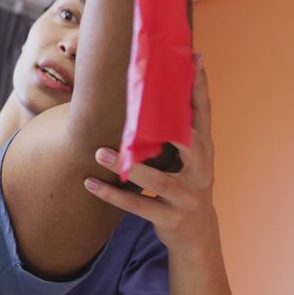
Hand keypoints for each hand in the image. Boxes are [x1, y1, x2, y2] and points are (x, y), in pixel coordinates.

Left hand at [84, 55, 219, 255]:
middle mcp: (202, 173)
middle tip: (144, 111)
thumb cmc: (185, 186)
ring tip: (99, 152)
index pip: (203, 115)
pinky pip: (138, 206)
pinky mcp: (170, 219)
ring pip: (157, 181)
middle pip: (192, 145)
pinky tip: (89, 182)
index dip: (200, 87)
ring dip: (128, 167)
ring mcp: (187, 198)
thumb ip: (175, 130)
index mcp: (204, 152)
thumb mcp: (187, 159)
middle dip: (172, 128)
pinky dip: (112, 195)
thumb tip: (155, 89)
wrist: (198, 236)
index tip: (195, 58)